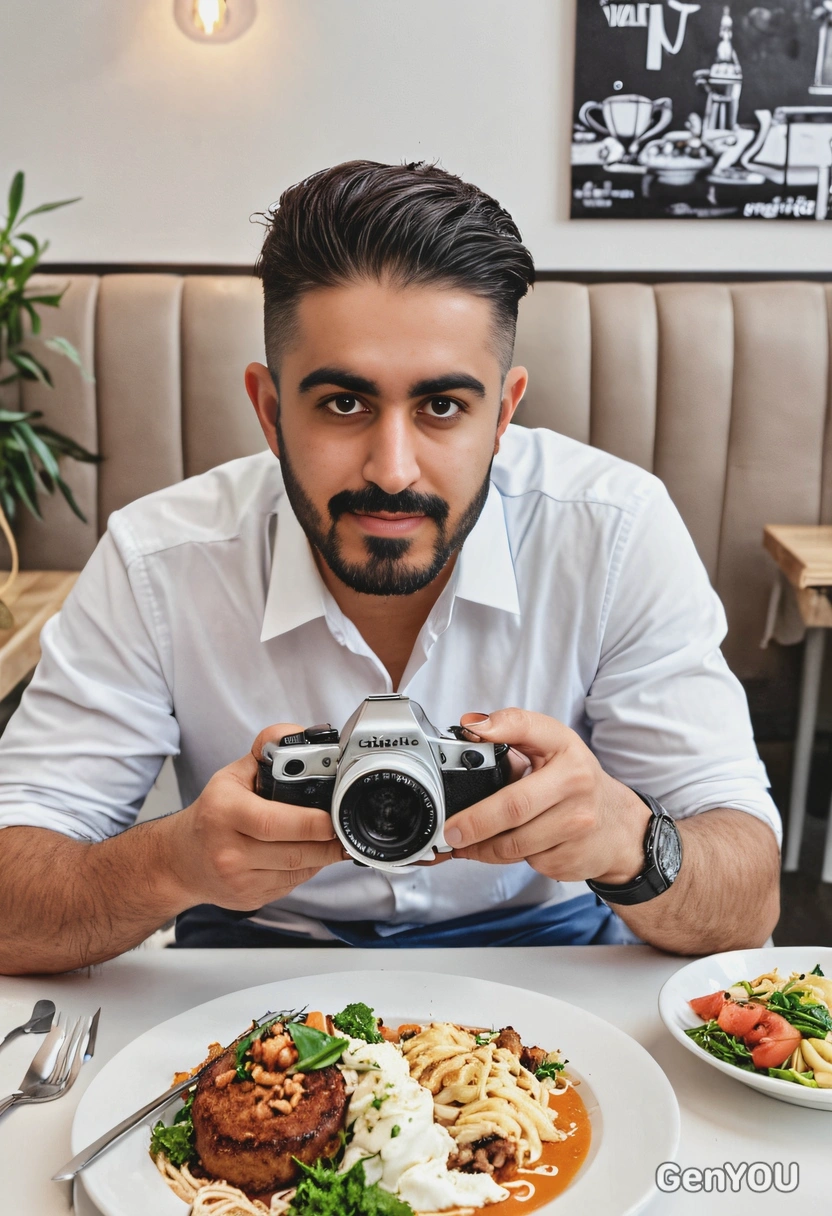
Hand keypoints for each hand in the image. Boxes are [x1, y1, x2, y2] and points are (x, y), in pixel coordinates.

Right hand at [165, 724, 344, 909]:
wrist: (180, 860)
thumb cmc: (212, 813)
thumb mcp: (231, 775)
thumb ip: (266, 751)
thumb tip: (299, 734)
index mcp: (223, 813)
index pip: (273, 822)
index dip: (310, 822)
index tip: (333, 815)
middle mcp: (228, 851)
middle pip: (293, 852)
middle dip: (327, 842)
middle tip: (343, 828)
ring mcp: (238, 880)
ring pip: (297, 871)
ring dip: (322, 856)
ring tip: (332, 840)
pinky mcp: (249, 899)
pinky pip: (290, 884)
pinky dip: (307, 869)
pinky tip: (308, 854)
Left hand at [443, 708, 651, 883]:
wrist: (619, 827)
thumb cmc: (576, 782)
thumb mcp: (554, 748)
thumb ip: (514, 731)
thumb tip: (470, 726)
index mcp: (567, 750)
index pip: (528, 728)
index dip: (499, 728)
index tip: (470, 732)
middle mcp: (576, 785)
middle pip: (514, 807)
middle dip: (475, 822)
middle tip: (450, 830)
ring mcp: (577, 826)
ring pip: (515, 843)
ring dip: (482, 847)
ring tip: (465, 843)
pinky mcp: (571, 858)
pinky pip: (526, 861)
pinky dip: (505, 857)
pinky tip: (501, 849)